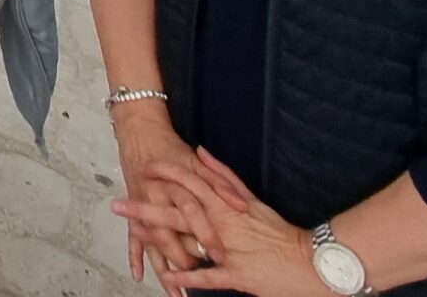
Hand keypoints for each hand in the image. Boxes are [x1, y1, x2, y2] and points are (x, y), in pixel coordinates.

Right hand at [106, 105, 219, 289]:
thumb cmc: (172, 148)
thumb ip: (221, 182)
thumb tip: (241, 204)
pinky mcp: (134, 210)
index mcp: (177, 184)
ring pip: (152, 239)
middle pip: (170, 230)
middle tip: (197, 272)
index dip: (206, 234)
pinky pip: (132, 237)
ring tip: (172, 289)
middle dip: (183, 254)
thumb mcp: (198, 163)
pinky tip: (139, 275)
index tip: (219, 255)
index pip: (193, 212)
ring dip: (163, 264)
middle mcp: (158, 196)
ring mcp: (143, 205)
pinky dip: (135, 256)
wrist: (140, 132)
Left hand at [133, 152, 316, 295]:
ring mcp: (228, 250)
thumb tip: (201, 151)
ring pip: (186, 242)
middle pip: (177, 212)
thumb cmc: (279, 231)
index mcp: (226, 205)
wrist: (308, 261)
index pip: (191, 182)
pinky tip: (168, 274)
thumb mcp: (253, 200)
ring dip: (157, 240)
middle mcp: (223, 224)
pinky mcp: (236, 275)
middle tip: (117, 205)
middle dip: (144, 208)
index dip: (166, 173)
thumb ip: (224, 176)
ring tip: (133, 234)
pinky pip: (207, 275)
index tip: (143, 166)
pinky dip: (187, 275)